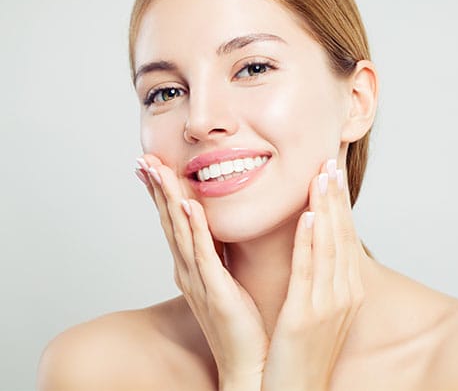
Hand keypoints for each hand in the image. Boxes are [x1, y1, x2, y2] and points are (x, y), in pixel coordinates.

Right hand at [135, 155, 266, 389]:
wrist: (248, 363)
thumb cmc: (239, 321)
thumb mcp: (224, 277)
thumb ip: (218, 252)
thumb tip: (216, 226)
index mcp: (192, 266)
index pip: (174, 221)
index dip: (162, 193)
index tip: (152, 165)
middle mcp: (188, 271)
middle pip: (169, 221)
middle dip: (157, 189)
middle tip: (143, 159)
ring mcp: (198, 281)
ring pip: (180, 231)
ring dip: (168, 199)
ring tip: (157, 170)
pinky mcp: (215, 291)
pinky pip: (203, 254)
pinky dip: (194, 228)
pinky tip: (188, 206)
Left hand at [261, 158, 365, 390]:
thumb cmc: (300, 351)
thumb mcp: (317, 309)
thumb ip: (319, 278)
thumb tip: (314, 248)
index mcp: (346, 291)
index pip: (344, 238)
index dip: (339, 205)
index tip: (333, 175)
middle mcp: (344, 294)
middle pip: (341, 236)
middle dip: (335, 198)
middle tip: (330, 162)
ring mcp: (329, 305)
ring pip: (329, 246)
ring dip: (326, 209)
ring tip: (321, 176)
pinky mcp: (307, 316)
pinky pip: (309, 271)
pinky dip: (311, 241)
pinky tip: (309, 217)